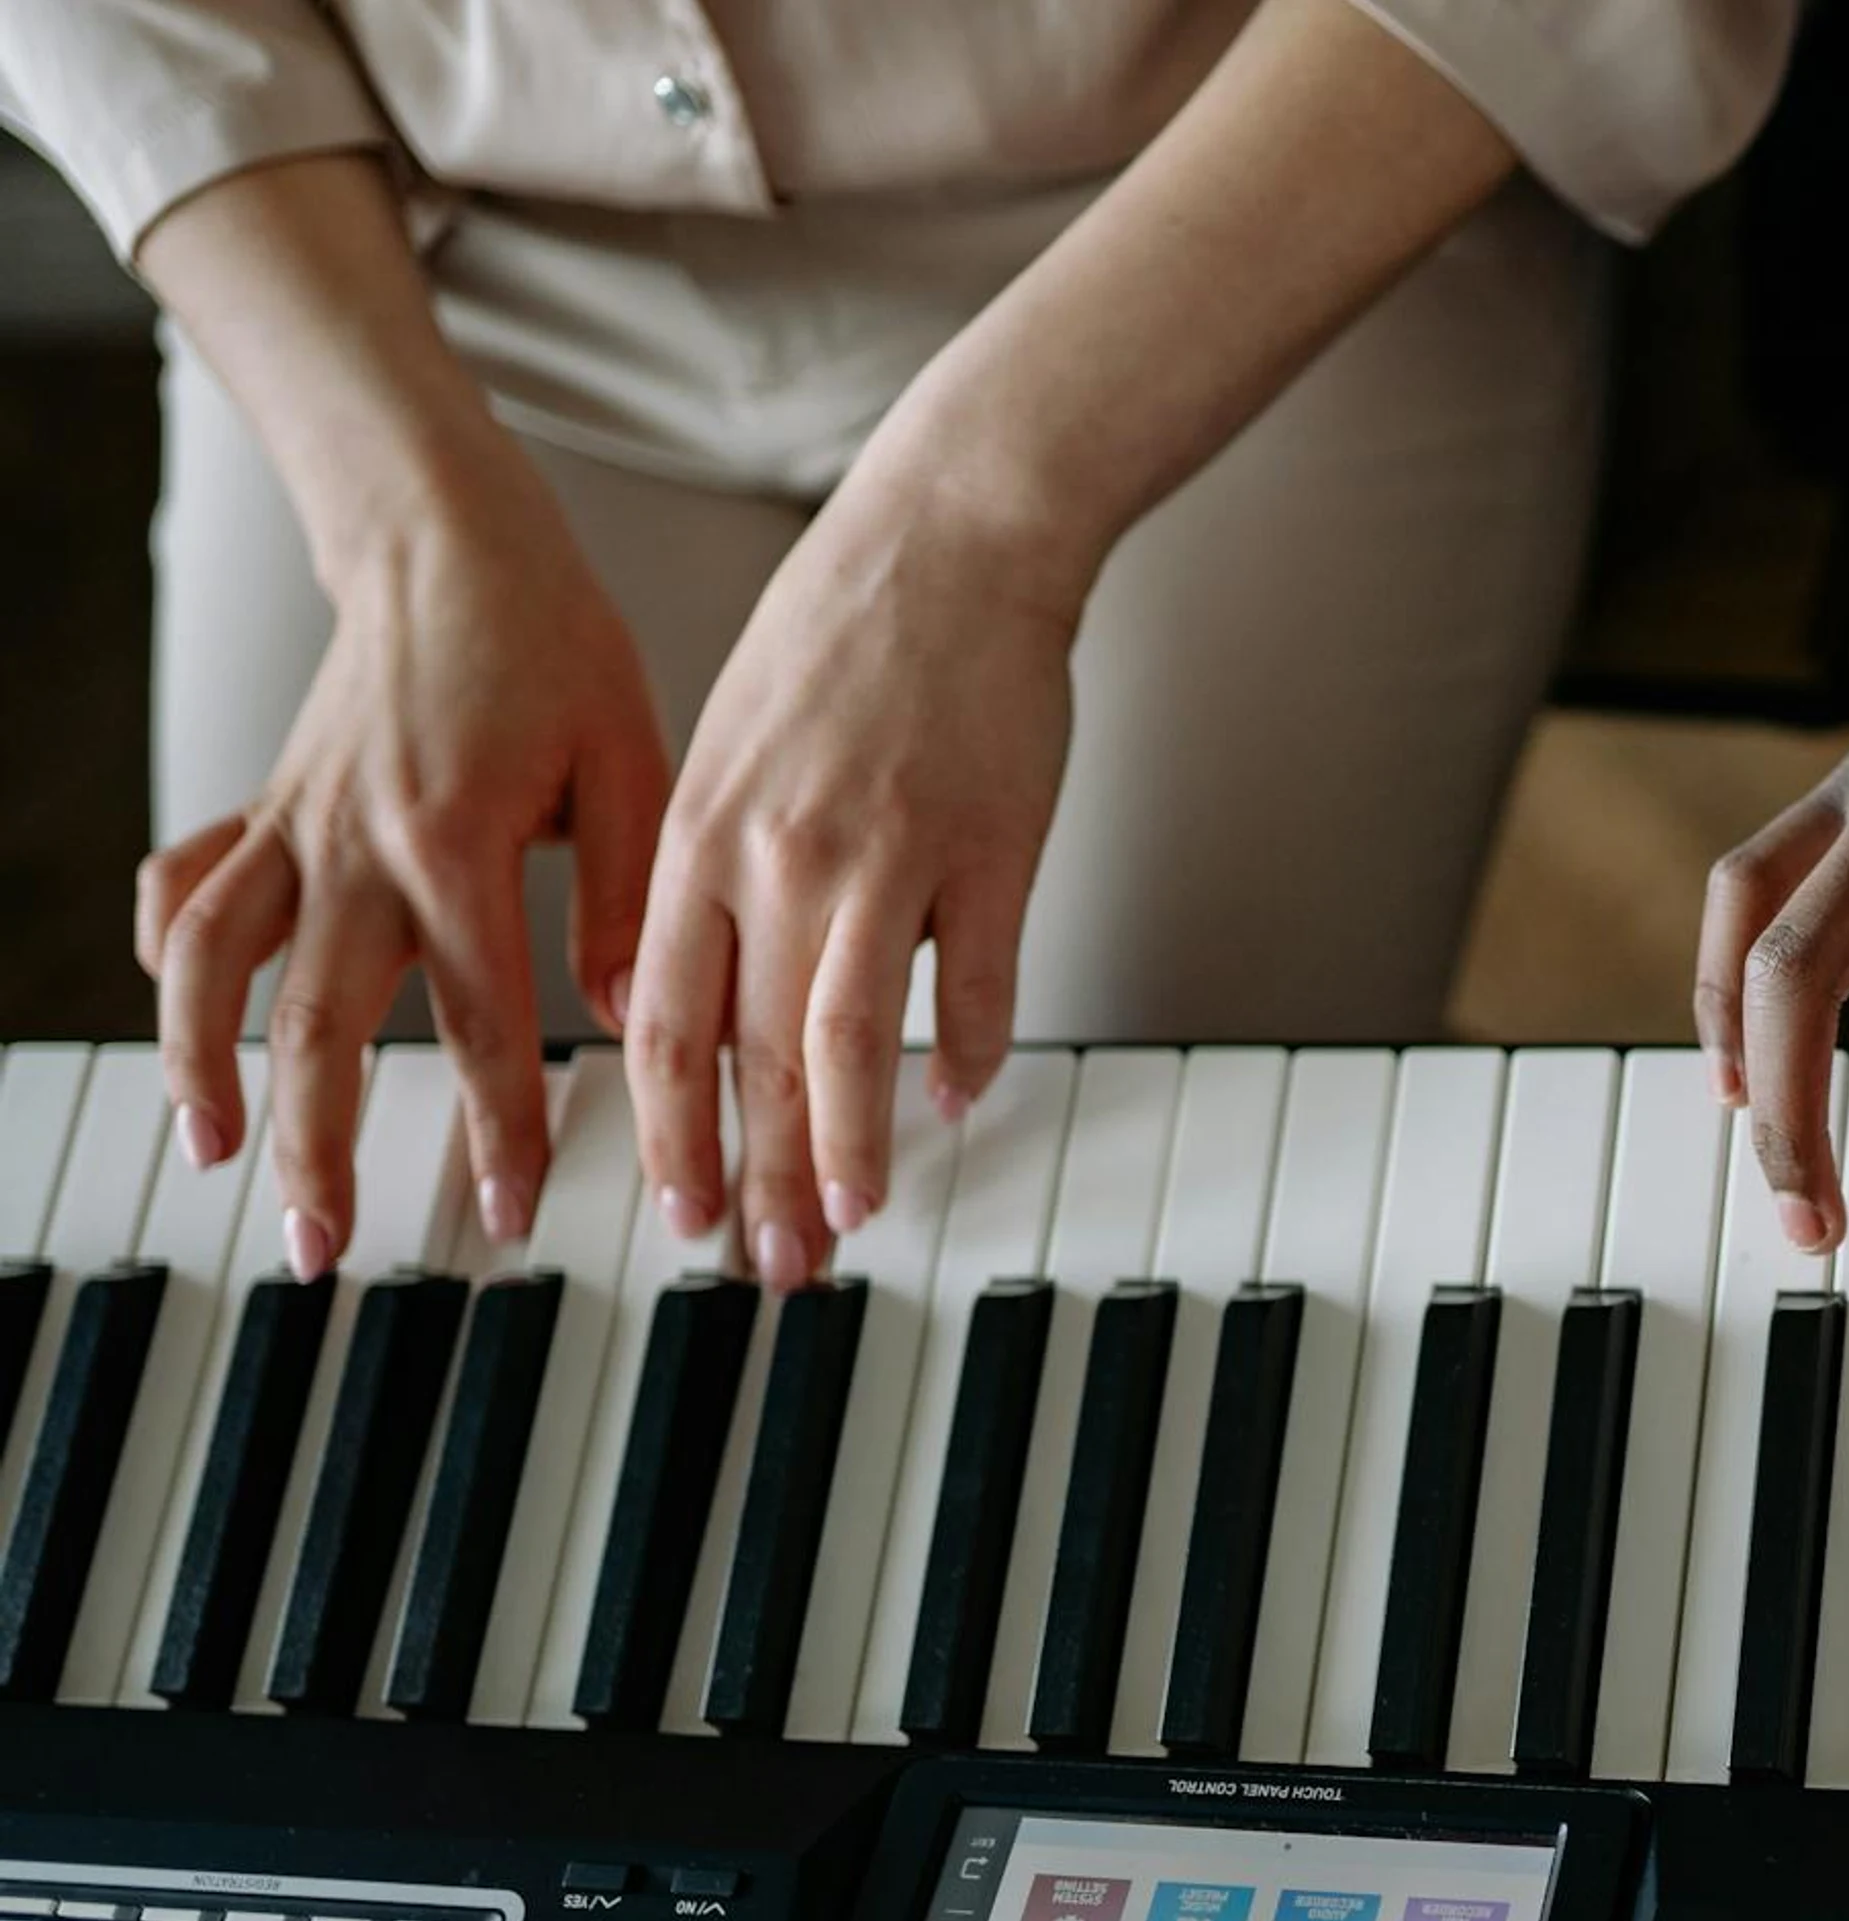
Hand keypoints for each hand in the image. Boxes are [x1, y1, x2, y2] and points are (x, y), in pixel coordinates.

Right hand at [137, 482, 663, 1276]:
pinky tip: (182, 1016)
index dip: (498, 1131)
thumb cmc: (550, 639)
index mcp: (455, 843)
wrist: (446, 535)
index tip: (508, 1213)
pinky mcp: (264, 807)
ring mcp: (295, 828)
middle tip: (323, 1248)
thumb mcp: (634, 759)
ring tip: (211, 1160)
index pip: (482, 1025)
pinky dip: (175, 959)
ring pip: (218, 970)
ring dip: (203, 1070)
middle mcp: (354, 845)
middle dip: (316, 1152)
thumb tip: (637, 1020)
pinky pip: (193, 890)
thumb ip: (629, 898)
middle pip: (316, 1029)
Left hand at [627, 481, 1071, 1289]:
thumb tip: (695, 1004)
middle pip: (755, 1057)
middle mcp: (778, 854)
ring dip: (851, 1148)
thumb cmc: (839, 637)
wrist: (950, 534)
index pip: (664, 1024)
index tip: (681, 1211)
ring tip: (852, 1219)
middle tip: (765, 1264)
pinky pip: (976, 983)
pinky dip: (968, 1050)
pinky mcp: (990, 846)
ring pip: (851, 1040)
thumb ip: (709, 879)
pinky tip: (959, 1096)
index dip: (670, 1135)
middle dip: (755, 1178)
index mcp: (700, 835)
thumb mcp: (725, 749)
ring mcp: (887, 854)